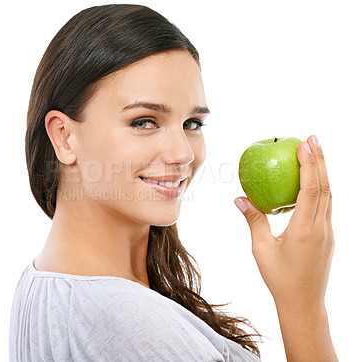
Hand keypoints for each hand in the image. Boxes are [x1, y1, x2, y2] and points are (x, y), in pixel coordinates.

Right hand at [234, 135, 333, 310]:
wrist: (304, 304)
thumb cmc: (280, 279)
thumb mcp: (261, 249)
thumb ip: (253, 220)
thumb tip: (239, 198)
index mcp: (305, 230)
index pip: (311, 190)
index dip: (309, 164)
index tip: (304, 143)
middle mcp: (321, 228)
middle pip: (325, 187)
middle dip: (320, 160)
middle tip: (312, 138)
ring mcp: (327, 232)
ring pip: (329, 195)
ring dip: (322, 172)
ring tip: (314, 153)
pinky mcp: (327, 237)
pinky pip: (325, 206)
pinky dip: (320, 188)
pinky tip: (310, 183)